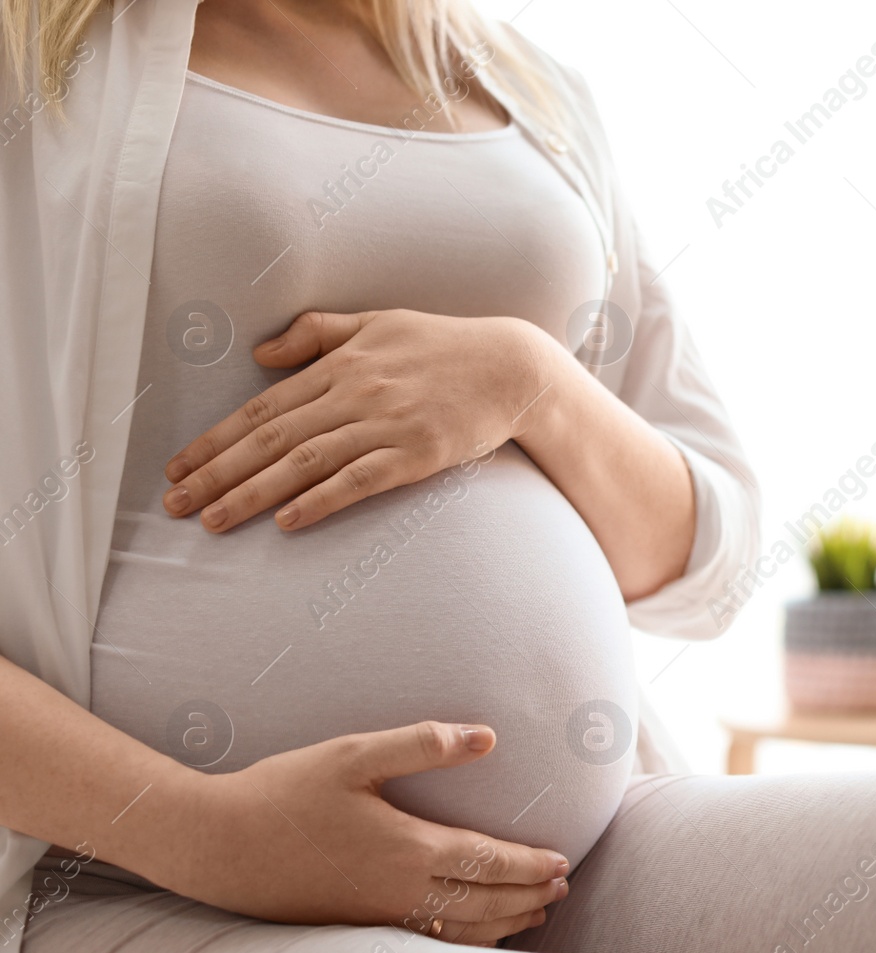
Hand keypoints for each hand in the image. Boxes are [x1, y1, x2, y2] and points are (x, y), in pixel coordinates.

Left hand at [161, 309, 553, 532]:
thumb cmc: (444, 344)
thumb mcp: (378, 321)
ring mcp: (387, 424)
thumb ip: (317, 333)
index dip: (215, 440)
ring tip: (214, 522)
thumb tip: (260, 353)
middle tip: (176, 504)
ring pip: (305, 463)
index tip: (178, 468)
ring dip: (254, 494)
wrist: (513, 367)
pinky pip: (360, 479)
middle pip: (271, 439)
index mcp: (340, 364)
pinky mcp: (419, 452)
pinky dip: (322, 499)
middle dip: (217, 473)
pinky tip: (289, 521)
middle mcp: (356, 392)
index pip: (262, 408)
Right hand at [163, 721, 568, 944]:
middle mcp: (399, 892)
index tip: (561, 863)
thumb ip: (423, 744)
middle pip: (485, 903)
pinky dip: (463, 941)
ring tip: (534, 914)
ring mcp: (376, 916)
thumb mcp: (353, 755)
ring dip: (504, 923)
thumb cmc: (284, 792)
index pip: (489, 862)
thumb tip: (487, 736)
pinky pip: (426, 943)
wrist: (216, 845)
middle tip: (561, 889)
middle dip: (529, 897)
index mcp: (408, 850)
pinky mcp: (354, 927)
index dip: (530, 866)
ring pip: (459, 931)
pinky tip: (471, 933)